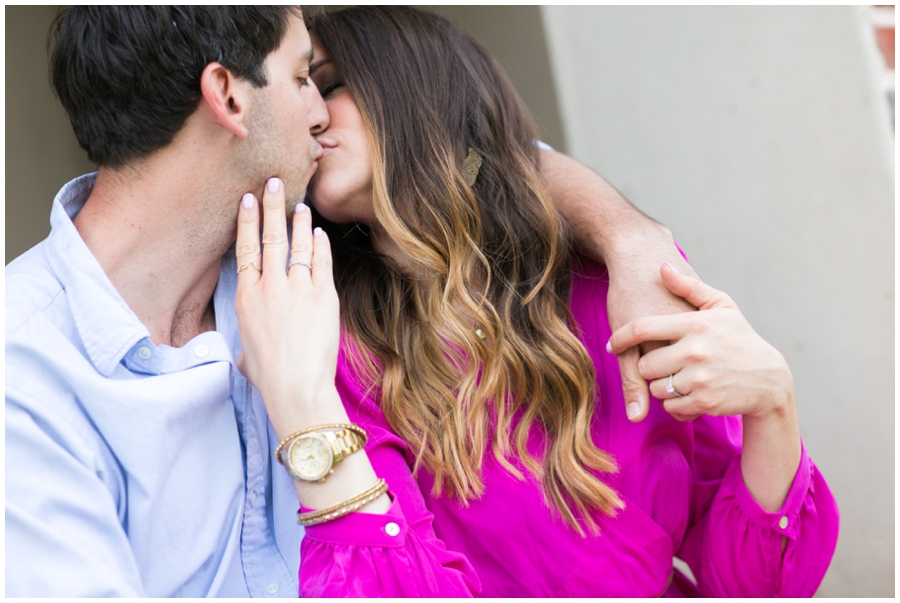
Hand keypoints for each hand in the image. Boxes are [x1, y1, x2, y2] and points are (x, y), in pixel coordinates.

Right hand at [234, 177, 341, 437]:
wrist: (296, 386)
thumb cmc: (269, 376)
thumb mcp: (245, 353)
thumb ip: (248, 338)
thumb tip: (250, 346)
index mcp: (246, 298)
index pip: (245, 249)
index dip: (247, 222)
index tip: (248, 201)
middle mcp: (270, 286)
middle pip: (270, 237)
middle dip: (272, 207)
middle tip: (274, 182)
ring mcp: (298, 288)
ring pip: (297, 244)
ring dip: (298, 221)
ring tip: (300, 203)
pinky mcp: (323, 295)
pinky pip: (321, 262)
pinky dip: (320, 245)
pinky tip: (319, 233)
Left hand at [607, 263, 794, 422]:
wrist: (770, 379)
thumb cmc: (739, 338)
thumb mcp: (721, 307)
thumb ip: (689, 288)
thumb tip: (662, 266)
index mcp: (695, 324)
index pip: (642, 329)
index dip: (621, 338)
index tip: (612, 344)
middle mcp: (695, 350)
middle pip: (645, 364)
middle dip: (650, 367)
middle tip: (664, 364)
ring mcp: (700, 377)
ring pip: (656, 388)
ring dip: (662, 387)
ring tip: (680, 378)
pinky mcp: (705, 401)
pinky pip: (671, 407)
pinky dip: (676, 404)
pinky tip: (689, 393)